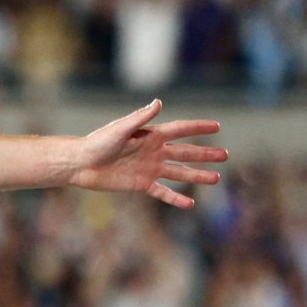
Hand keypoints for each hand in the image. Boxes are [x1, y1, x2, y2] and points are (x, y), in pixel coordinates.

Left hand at [69, 100, 226, 207]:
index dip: (198, 128)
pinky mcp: (141, 184)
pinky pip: (162, 192)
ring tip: (217, 178)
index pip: (180, 130)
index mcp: (150, 136)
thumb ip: (140, 118)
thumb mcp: (120, 129)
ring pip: (179, 173)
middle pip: (185, 153)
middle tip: (226, 155)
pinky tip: (190, 203)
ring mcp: (149, 169)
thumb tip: (158, 103)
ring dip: (197, 176)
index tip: (217, 127)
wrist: (80, 163)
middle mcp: (153, 152)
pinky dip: (175, 198)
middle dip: (205, 154)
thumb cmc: (97, 142)